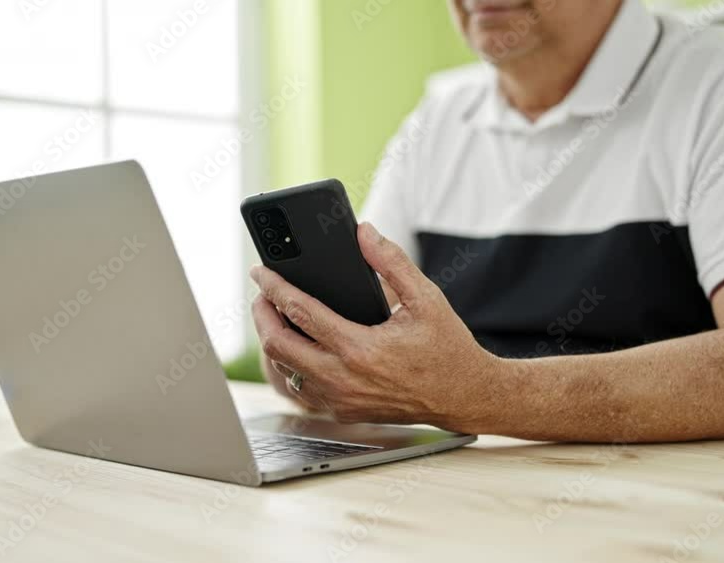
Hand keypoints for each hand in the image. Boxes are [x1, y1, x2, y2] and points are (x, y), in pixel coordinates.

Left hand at [250, 222, 508, 431]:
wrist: (464, 396)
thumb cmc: (446, 347)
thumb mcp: (425, 298)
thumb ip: (391, 262)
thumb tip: (364, 232)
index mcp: (360, 348)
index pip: (299, 312)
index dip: (273, 288)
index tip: (260, 272)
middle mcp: (344, 379)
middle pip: (277, 345)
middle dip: (262, 315)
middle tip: (261, 295)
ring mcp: (340, 400)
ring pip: (284, 370)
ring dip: (273, 341)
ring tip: (275, 317)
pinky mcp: (342, 412)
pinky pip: (301, 389)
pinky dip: (291, 366)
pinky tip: (297, 347)